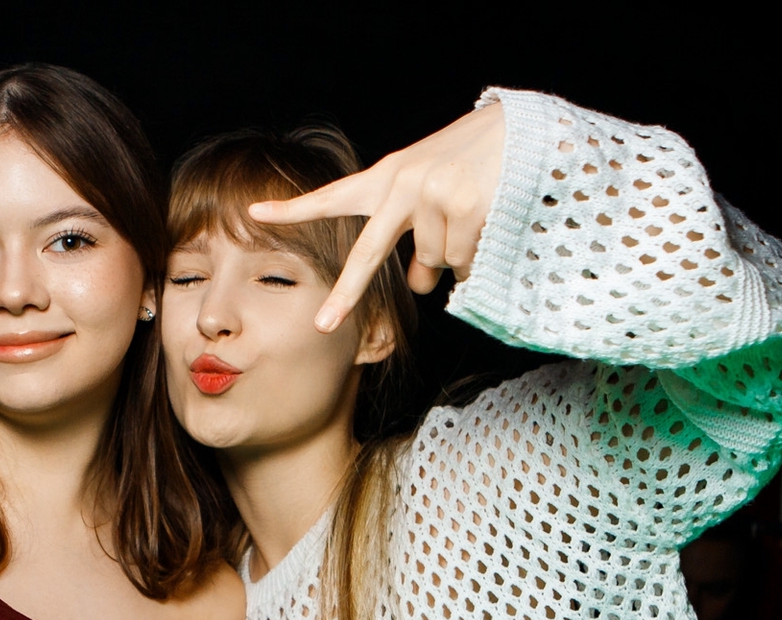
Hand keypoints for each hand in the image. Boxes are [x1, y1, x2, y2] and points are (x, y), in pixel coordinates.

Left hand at [249, 103, 505, 331]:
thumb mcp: (434, 194)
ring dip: (455, 256)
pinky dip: (477, 257)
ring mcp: (432, 197)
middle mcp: (404, 184)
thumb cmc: (477, 162)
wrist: (526, 133)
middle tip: (324, 324)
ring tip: (476, 218)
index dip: (295, 208)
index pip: (335, 196)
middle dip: (344, 294)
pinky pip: (463, 262)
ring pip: (435, 263)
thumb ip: (417, 238)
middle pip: (369, 253)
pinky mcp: (463, 208)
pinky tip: (490, 225)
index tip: (255, 213)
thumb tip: (417, 285)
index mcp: (390, 176)